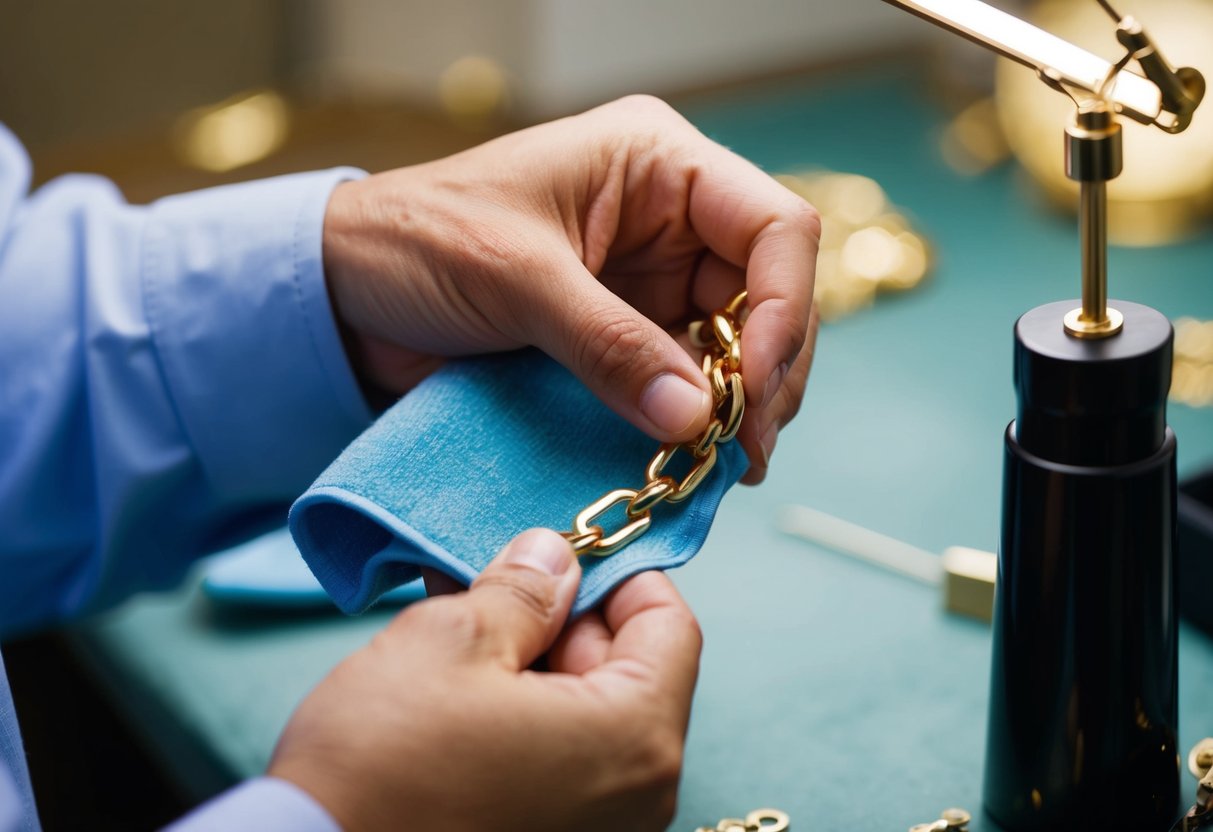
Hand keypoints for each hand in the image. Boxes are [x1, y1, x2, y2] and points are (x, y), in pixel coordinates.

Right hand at [269, 528, 701, 830]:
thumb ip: (524, 589)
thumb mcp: (452, 640)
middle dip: (562, 615)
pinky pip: (557, 759)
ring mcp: (595, 830)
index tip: (562, 552)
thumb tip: (555, 558)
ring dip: (531, 659)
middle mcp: (636, 798)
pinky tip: (459, 676)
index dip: (617, 573)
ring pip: (585, 713)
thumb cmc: (382, 766)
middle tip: (492, 580)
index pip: (669, 625)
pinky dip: (519, 710)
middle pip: (629, 670)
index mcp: (633, 739)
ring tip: (461, 618)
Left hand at [323, 95, 819, 482]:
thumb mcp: (515, 279)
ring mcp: (653, 280)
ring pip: (739, 345)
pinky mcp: (628, 335)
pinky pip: (687, 381)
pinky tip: (696, 459)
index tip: (752, 386)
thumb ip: (608, 343)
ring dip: (742, 406)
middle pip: (769, 294)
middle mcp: (669, 217)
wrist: (345, 295)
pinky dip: (699, 421)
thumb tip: (697, 415)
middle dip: (767, 372)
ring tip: (727, 464)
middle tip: (746, 448)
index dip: (784, 307)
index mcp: (655, 162)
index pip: (773, 226)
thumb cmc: (416, 243)